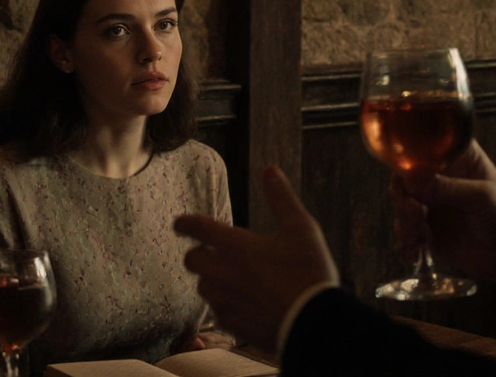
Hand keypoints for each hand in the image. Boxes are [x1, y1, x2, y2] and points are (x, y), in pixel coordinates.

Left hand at [174, 166, 338, 353]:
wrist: (315, 325)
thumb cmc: (309, 273)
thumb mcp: (301, 229)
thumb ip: (281, 198)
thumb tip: (269, 169)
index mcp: (236, 245)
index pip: (196, 228)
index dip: (184, 223)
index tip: (180, 223)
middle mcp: (222, 273)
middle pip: (191, 260)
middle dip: (198, 252)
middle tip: (214, 251)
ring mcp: (224, 301)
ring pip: (202, 286)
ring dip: (211, 279)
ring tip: (233, 277)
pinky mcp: (231, 324)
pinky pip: (216, 311)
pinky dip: (224, 303)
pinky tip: (244, 302)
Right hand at [392, 140, 495, 280]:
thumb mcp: (480, 195)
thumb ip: (446, 187)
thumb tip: (411, 173)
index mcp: (453, 161)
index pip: (419, 152)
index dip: (405, 164)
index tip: (406, 180)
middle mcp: (438, 183)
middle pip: (403, 183)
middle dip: (402, 201)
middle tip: (415, 214)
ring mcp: (432, 209)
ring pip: (401, 211)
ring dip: (403, 225)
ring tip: (418, 237)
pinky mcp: (429, 236)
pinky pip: (406, 239)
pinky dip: (404, 247)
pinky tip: (413, 253)